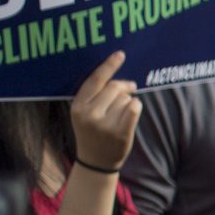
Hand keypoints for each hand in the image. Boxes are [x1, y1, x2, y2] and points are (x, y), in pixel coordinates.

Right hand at [69, 52, 140, 173]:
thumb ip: (96, 96)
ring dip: (128, 101)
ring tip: (119, 115)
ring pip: (126, 98)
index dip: (108, 66)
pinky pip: (135, 107)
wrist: (96, 160)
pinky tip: (131, 113)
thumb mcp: (85, 113)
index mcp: (78, 106)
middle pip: (115, 87)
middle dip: (124, 86)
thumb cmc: (93, 131)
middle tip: (130, 88)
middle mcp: (89, 114)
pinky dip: (136, 106)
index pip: (95, 80)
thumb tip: (122, 80)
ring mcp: (104, 124)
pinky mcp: (120, 132)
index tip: (120, 54)